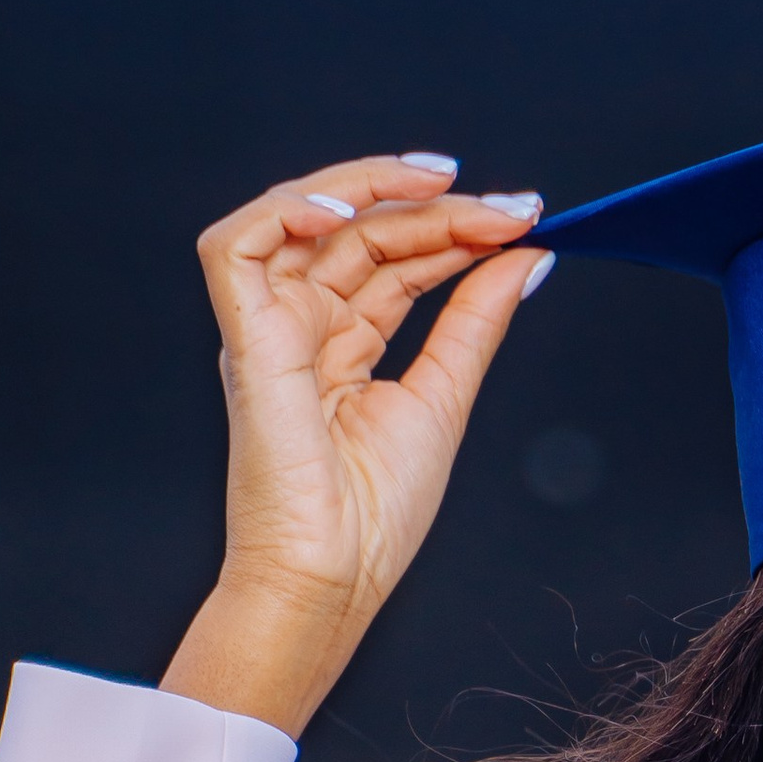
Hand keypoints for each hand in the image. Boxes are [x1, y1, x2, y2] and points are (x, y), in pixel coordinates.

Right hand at [163, 157, 549, 735]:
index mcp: (340, 345)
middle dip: (435, 209)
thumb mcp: (445, 396)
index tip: (523, 219)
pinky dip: (285, 212)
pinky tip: (348, 212)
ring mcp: (268, 328)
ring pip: (302, 220)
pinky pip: (236, 246)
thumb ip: (477, 320)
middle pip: (361, 235)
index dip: (454, 229)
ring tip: (443, 186)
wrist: (334, 575)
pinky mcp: (242, 338)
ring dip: (371, 190)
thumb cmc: (373, 517)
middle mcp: (300, 327)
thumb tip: (526, 257)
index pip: (394, 260)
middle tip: (507, 209)